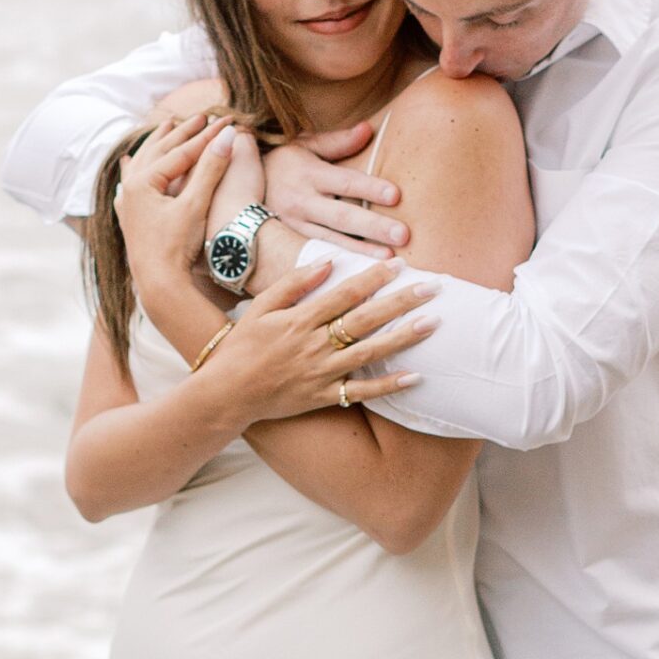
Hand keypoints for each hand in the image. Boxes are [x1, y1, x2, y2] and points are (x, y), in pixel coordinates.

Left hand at [117, 114, 249, 299]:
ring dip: (157, 144)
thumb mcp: (196, 205)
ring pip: (142, 163)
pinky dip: (133, 170)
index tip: (227, 121)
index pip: (182, 151)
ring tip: (166, 127)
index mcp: (144, 181)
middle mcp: (131, 189)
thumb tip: (228, 135)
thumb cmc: (176, 247)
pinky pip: (129, 186)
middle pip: (160, 151)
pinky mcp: (131, 220)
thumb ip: (211, 168)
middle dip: (183, 133)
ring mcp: (129, 205)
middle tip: (201, 117)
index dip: (207, 136)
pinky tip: (128, 166)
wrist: (160, 286)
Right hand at [207, 259, 437, 424]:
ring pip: (370, 353)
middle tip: (432, 288)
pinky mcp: (324, 397)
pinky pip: (361, 392)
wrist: (226, 393)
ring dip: (403, 338)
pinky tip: (415, 377)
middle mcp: (315, 345)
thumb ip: (293, 284)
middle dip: (401, 302)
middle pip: (365, 319)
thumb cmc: (241, 346)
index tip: (400, 264)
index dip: (374, 278)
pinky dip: (388, 386)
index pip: (345, 294)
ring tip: (432, 324)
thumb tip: (328, 262)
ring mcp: (322, 373)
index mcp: (300, 320)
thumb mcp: (261, 307)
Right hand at [264, 125, 408, 257]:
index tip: (395, 195)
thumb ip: (337, 141)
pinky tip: (364, 270)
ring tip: (390, 258)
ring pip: (332, 240)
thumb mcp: (304, 145)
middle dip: (373, 226)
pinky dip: (342, 262)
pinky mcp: (292, 244)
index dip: (369, 188)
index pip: (345, 182)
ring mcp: (296, 226)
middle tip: (403, 234)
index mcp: (309, 173)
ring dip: (362, 251)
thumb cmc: (283, 163)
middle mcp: (302, 202)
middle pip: (343, 216)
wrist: (240, 188)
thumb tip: (369, 129)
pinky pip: (320, 254)